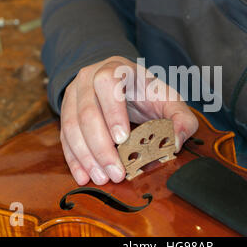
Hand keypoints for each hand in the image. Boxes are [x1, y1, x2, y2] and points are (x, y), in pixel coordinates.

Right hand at [60, 56, 198, 184]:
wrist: (123, 82)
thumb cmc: (146, 92)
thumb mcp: (168, 99)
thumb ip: (182, 117)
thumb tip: (176, 142)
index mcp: (117, 68)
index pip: (107, 83)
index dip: (113, 111)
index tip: (122, 139)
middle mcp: (90, 77)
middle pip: (87, 111)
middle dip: (101, 147)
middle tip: (116, 172)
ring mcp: (74, 94)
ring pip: (71, 126)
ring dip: (86, 156)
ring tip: (101, 178)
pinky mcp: (67, 111)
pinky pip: (64, 136)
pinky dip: (73, 158)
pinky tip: (83, 175)